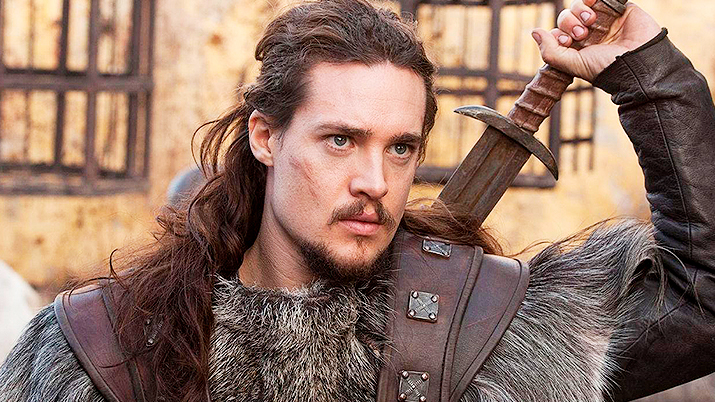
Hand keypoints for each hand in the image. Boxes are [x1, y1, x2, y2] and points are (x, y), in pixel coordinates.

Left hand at [531, 0, 660, 80]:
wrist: (639, 62)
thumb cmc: (606, 68)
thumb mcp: (573, 65)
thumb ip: (551, 51)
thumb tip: (534, 31)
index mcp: (576, 49)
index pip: (557, 33)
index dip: (558, 34)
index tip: (567, 42)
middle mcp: (588, 34)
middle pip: (566, 17)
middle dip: (569, 23)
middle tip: (582, 34)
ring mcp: (603, 21)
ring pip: (580, 6)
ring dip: (579, 10)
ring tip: (591, 20)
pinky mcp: (619, 9)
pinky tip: (593, 0)